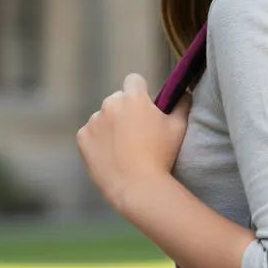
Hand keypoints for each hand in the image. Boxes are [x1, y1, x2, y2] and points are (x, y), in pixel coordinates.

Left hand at [76, 73, 191, 218]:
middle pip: (117, 99)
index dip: (141, 91)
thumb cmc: (162, 156)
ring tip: (123, 148)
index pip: (134, 80)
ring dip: (111, 126)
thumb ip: (182, 104)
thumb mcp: (179, 127)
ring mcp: (93, 121)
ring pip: (103, 117)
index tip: (145, 106)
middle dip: (125, 110)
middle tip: (136, 133)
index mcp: (133, 98)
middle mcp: (110, 104)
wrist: (137, 187)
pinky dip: (98, 141)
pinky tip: (111, 155)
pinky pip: (90, 133)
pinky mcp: (82, 138)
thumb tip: (185, 92)